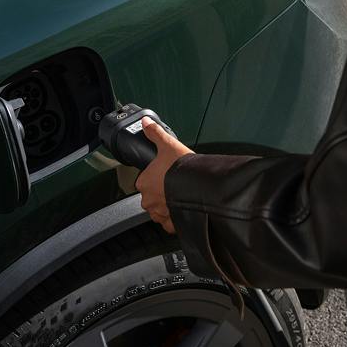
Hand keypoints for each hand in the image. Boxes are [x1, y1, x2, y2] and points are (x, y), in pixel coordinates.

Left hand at [133, 117, 193, 233]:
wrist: (202, 188)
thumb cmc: (183, 169)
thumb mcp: (168, 145)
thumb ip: (155, 133)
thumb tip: (146, 123)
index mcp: (144, 182)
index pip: (144, 180)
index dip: (156, 176)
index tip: (166, 174)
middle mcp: (149, 200)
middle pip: (152, 196)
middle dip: (161, 192)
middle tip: (175, 184)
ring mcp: (160, 213)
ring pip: (159, 210)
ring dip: (167, 205)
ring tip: (180, 196)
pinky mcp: (171, 223)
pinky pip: (170, 223)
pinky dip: (174, 219)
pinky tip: (182, 210)